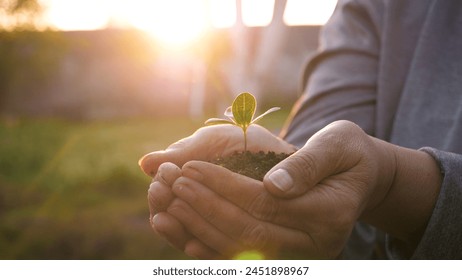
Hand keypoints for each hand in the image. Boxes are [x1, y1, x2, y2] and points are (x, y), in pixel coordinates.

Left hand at [165, 120, 440, 258]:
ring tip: (166, 205)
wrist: (359, 180)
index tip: (189, 166)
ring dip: (198, 228)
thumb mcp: (337, 145)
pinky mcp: (284, 255)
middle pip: (247, 231)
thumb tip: (274, 185)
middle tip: (171, 183)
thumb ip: (308, 164)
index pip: (263, 202)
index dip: (222, 185)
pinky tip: (181, 234)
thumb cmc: (348, 155)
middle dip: (203, 206)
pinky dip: (209, 246)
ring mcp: (299, 255)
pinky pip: (241, 257)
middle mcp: (315, 243)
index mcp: (329, 213)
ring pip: (239, 249)